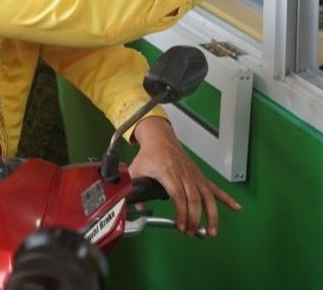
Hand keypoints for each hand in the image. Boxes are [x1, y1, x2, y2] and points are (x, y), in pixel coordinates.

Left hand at [129, 116, 240, 236]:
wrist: (160, 137)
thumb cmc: (149, 154)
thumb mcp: (136, 170)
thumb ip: (133, 189)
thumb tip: (136, 209)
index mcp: (167, 171)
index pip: (178, 194)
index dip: (181, 212)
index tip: (180, 225)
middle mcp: (183, 173)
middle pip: (194, 199)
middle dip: (194, 219)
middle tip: (189, 231)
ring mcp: (193, 175)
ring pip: (207, 196)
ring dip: (211, 215)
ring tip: (211, 231)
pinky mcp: (199, 176)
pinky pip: (215, 188)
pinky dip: (227, 198)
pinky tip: (236, 207)